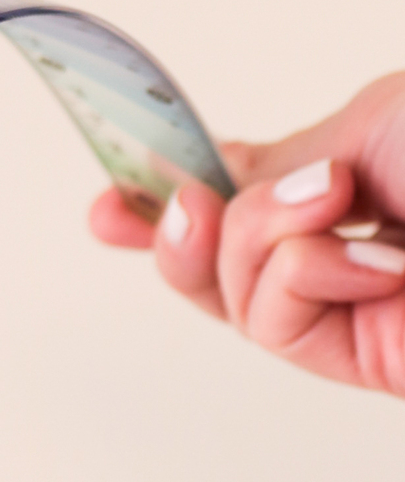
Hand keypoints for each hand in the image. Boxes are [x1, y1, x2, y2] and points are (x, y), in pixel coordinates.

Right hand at [89, 71, 404, 394]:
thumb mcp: (363, 122)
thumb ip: (277, 164)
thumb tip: (213, 179)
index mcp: (352, 193)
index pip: (238, 207)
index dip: (164, 210)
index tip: (108, 208)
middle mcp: (344, 256)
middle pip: (213, 265)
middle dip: (177, 234)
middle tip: (187, 204)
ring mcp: (351, 312)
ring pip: (230, 293)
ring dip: (258, 237)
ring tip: (331, 201)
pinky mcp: (361, 359)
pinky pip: (270, 323)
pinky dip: (302, 276)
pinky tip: (374, 263)